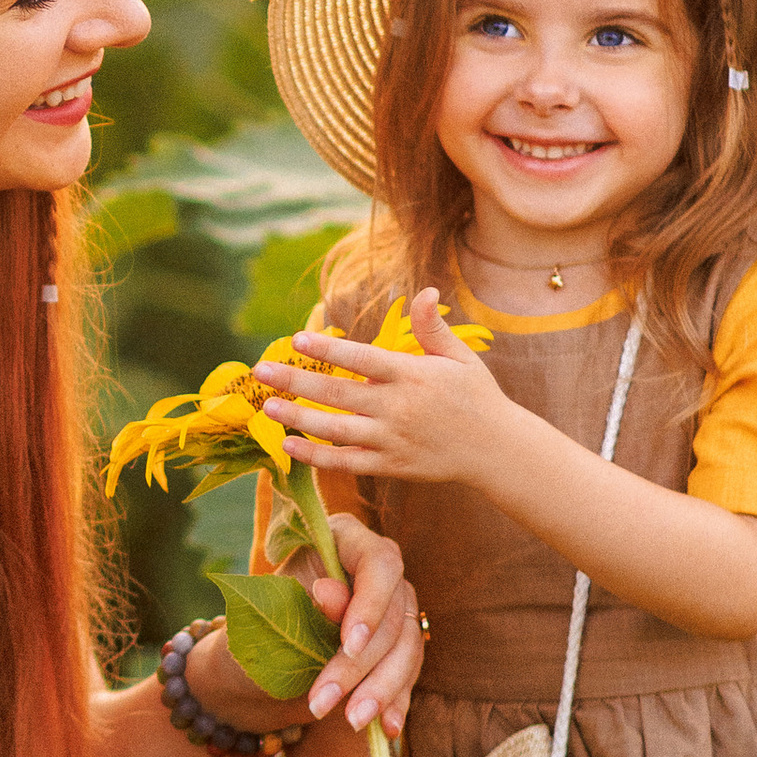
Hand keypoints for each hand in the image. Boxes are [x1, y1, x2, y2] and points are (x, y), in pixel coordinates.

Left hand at [187, 516, 422, 741]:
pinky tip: (386, 727)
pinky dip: (396, 700)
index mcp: (341, 540)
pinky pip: (408, 671)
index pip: (378, 563)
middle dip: (360, 665)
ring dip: (381, 689)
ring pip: (407, 646)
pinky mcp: (396, 645)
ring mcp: (392, 606)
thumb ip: (300, 606)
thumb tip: (331, 591)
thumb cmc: (251, 635)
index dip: (370, 604)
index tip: (350, 645)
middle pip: (392, 614)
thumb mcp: (264, 620)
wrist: (251, 671)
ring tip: (352, 722)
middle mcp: (374, 569)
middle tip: (325, 704)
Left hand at [258, 291, 504, 486]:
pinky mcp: (390, 466)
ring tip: (266, 406)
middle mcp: (398, 408)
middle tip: (261, 371)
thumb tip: (424, 291)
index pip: (362, 359)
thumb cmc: (476, 397)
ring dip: (297, 418)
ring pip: (335, 430)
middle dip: (295, 382)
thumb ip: (433, 327)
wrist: (496, 450)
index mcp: (413, 375)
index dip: (329, 350)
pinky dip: (315, 456)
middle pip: (338, 394)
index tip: (298, 340)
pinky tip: (289, 445)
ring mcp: (392, 440)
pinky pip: (345, 462)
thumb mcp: (460, 357)